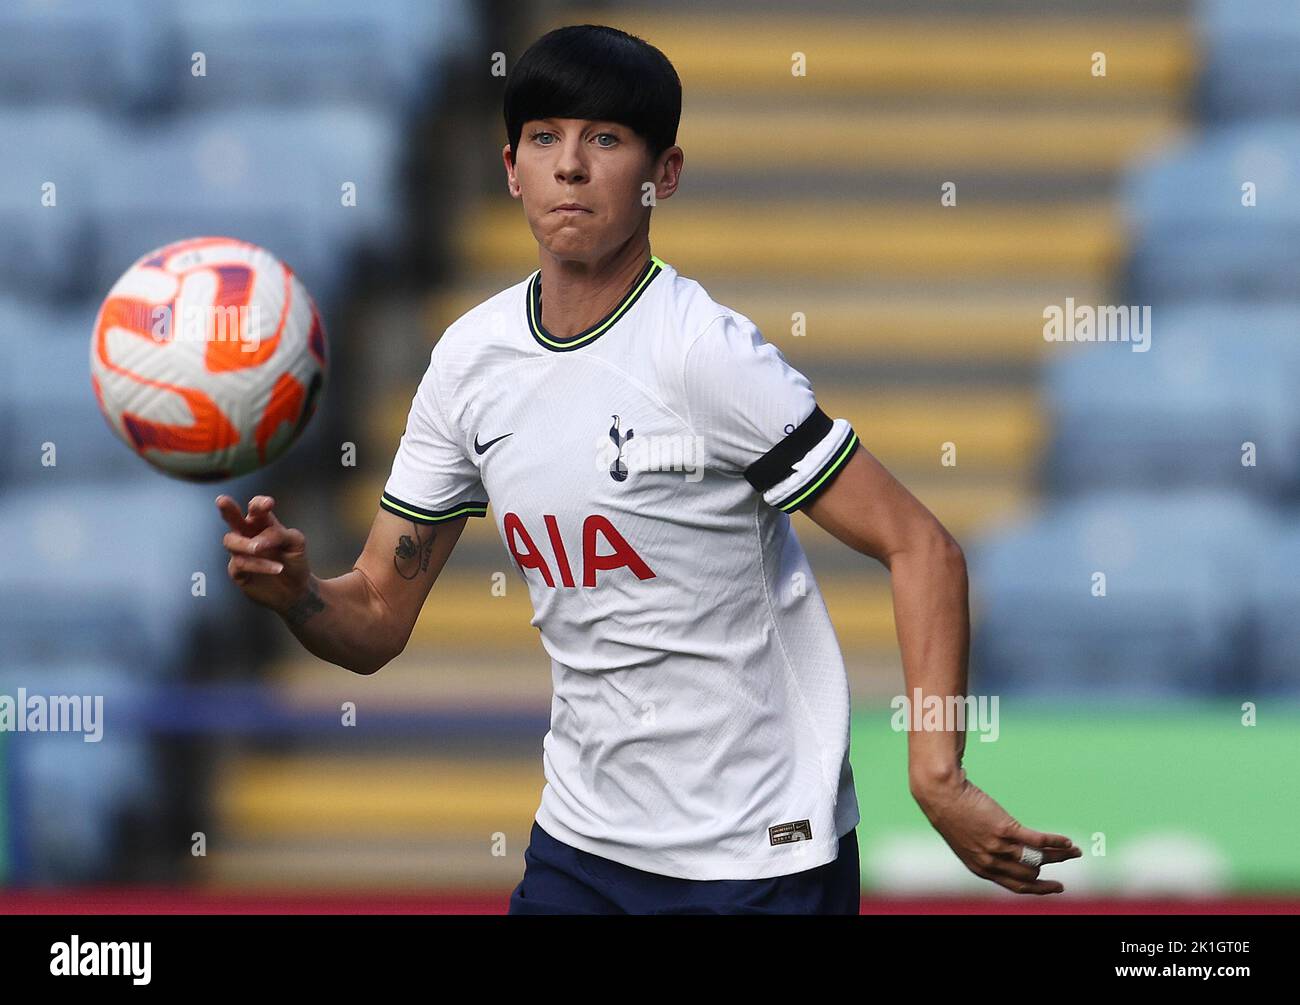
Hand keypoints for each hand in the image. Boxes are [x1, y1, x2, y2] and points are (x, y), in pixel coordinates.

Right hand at [216, 494, 312, 614]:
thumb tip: (258, 540)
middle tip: (221, 500)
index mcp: (263, 523)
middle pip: (232, 518)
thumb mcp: (295, 542)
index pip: (256, 508)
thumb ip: (279, 534)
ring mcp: (241, 552)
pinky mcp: (238, 571)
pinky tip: (276, 568)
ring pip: (231, 541)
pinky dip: (258, 565)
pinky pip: (240, 563)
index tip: (269, 504)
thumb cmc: (295, 560)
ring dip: (246, 544)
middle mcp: (249, 534)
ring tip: (260, 549)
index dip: (259, 504)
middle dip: (227, 508)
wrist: (296, 589)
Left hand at [911, 768, 1080, 893]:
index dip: (1039, 889)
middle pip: (1031, 874)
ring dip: (1060, 855)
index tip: (1056, 886)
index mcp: (981, 868)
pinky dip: (1055, 842)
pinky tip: (1067, 841)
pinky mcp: (1004, 828)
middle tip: (1068, 860)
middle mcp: (990, 862)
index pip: (1017, 887)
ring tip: (1075, 851)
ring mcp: (998, 846)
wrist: (940, 793)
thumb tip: (1008, 852)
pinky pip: (1037, 840)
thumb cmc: (950, 811)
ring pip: (1037, 858)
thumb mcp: (966, 840)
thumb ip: (985, 850)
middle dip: (1053, 871)